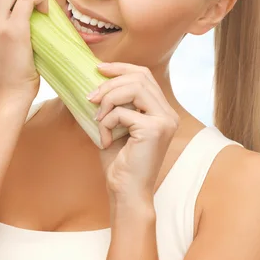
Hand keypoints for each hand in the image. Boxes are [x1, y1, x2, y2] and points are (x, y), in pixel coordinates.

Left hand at [88, 62, 178, 200]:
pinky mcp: (154, 129)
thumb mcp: (115, 124)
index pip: (144, 75)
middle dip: (110, 83)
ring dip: (108, 99)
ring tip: (97, 118)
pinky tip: (104, 140)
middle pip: (139, 77)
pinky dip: (106, 122)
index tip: (98, 68)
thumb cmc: (119, 161)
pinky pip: (122, 112)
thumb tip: (95, 78)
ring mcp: (164, 120)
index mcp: (161, 110)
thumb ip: (114, 102)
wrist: (125, 192)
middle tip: (90, 97)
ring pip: (133, 88)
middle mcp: (168, 113)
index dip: (121, 67)